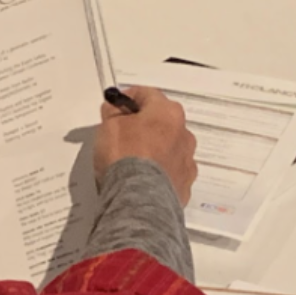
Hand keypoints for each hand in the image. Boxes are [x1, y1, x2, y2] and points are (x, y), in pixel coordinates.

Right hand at [94, 86, 197, 204]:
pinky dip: (159, 172)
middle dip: (144, 125)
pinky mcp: (184, 185)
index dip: (128, 98)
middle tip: (122, 134)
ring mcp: (187, 161)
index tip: (116, 107)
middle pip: (162, 121)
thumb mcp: (108, 126)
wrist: (137, 199)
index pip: (147, 94)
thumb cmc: (124, 157)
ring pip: (169, 147)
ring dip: (155, 149)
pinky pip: (171, 172)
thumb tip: (114, 109)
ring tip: (133, 161)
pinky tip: (142, 179)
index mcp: (167, 113)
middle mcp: (184, 134)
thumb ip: (113, 113)